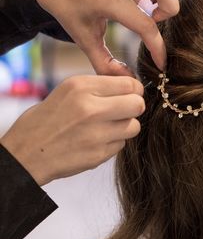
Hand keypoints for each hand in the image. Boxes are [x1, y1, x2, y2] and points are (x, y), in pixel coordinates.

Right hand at [0, 76, 144, 185]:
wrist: (28, 152)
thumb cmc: (48, 119)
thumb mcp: (67, 90)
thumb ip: (99, 87)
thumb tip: (132, 87)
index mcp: (82, 87)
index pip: (129, 84)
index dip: (134, 90)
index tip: (130, 94)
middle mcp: (91, 109)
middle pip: (138, 105)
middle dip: (134, 108)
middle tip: (124, 111)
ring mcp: (96, 134)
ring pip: (134, 127)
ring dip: (125, 127)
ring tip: (108, 127)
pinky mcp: (99, 155)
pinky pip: (121, 144)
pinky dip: (113, 142)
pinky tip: (96, 141)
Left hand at [34, 0, 179, 76]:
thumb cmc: (69, 12)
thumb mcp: (84, 41)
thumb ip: (105, 64)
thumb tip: (128, 79)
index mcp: (110, 2)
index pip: (146, 26)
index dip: (158, 49)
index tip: (160, 63)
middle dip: (169, 8)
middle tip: (154, 21)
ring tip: (155, 6)